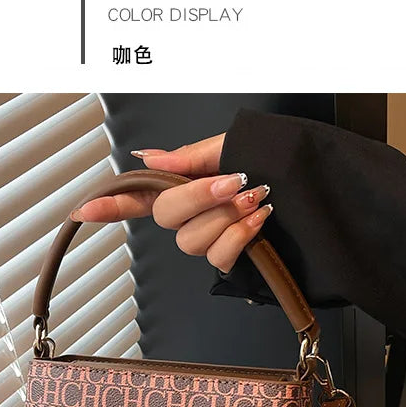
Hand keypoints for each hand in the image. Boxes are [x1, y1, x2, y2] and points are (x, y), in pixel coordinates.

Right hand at [70, 134, 271, 272]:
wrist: (320, 190)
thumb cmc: (279, 166)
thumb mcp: (232, 148)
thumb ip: (189, 157)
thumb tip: (148, 156)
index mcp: (187, 185)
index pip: (140, 196)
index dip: (112, 205)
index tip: (85, 209)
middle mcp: (193, 215)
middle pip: (166, 217)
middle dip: (198, 198)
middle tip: (230, 182)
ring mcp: (211, 237)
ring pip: (192, 240)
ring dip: (226, 216)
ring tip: (253, 197)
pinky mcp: (232, 258)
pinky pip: (219, 257)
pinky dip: (239, 236)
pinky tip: (258, 219)